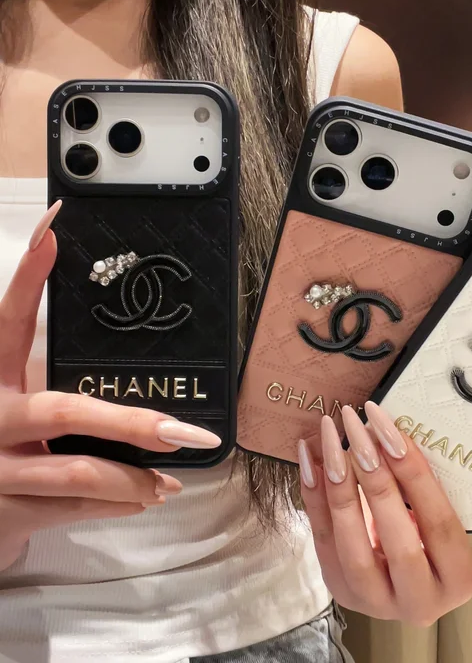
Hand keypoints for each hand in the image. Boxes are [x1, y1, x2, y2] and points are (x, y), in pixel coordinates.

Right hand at [0, 203, 220, 571]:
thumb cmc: (4, 443)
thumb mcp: (19, 402)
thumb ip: (60, 386)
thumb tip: (137, 368)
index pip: (8, 319)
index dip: (28, 274)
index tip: (56, 226)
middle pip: (64, 411)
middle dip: (131, 424)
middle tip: (183, 431)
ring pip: (77, 473)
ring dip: (134, 479)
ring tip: (171, 481)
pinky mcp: (4, 515)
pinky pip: (72, 510)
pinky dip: (118, 504)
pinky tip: (147, 497)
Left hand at [299, 402, 471, 626]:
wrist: (406, 585)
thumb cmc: (429, 539)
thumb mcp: (438, 517)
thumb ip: (420, 488)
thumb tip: (386, 432)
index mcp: (458, 578)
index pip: (438, 522)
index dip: (413, 472)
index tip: (389, 428)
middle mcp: (420, 601)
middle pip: (397, 538)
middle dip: (375, 476)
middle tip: (358, 429)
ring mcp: (375, 602)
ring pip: (352, 544)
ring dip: (339, 483)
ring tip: (331, 438)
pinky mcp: (341, 590)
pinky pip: (322, 538)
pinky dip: (313, 493)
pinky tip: (309, 456)